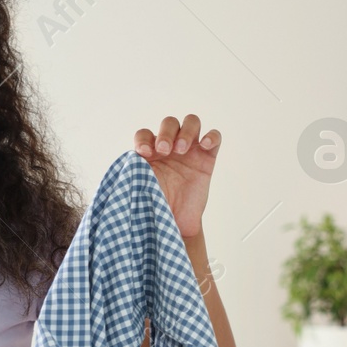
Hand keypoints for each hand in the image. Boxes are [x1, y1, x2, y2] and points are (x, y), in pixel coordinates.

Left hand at [133, 114, 220, 238]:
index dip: (144, 139)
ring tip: (182, 149)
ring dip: (186, 131)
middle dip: (166, 133)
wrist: (176, 223)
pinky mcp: (207, 158)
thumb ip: (135, 174)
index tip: (144, 153)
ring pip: (192, 122)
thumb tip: (131, 164)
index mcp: (151, 152)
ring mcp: (190, 151)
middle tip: (164, 151)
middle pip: (169, 123)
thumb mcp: (140, 189)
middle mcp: (171, 147)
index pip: (145, 134)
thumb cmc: (155, 206)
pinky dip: (211, 136)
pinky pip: (214, 138)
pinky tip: (205, 145)